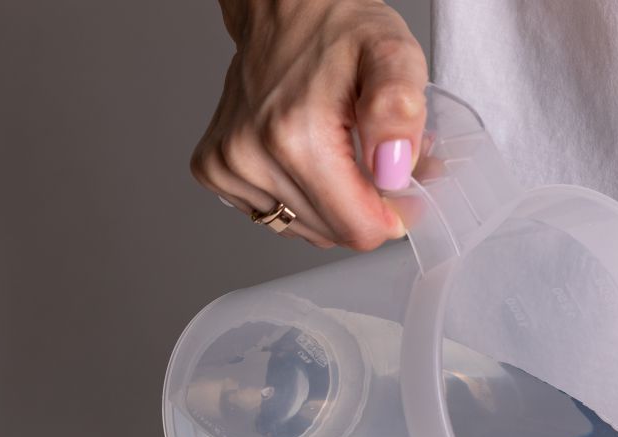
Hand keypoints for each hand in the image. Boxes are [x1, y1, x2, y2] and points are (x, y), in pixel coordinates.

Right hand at [191, 0, 426, 249]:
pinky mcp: (215, 170)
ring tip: (343, 151)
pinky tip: (310, 157)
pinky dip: (304, 198)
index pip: (359, 230)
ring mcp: (227, 166)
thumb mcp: (392, 54)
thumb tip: (393, 170)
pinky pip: (279, 216)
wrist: (284, 6)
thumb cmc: (340, 29)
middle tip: (375, 155)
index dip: (394, 214)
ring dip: (336, 202)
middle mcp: (250, 155)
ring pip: (308, 230)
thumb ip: (399, 111)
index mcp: (294, 136)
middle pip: (334, 234)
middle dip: (366, 204)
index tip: (403, 181)